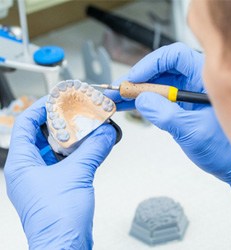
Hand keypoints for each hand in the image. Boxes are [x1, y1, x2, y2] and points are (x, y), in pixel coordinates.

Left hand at [4, 97, 115, 248]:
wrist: (66, 246)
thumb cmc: (58, 219)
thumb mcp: (77, 174)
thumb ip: (93, 149)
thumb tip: (106, 133)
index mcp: (21, 164)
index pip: (25, 125)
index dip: (40, 108)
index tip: (56, 99)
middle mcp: (28, 169)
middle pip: (40, 134)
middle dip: (58, 122)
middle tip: (74, 111)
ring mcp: (41, 178)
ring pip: (53, 148)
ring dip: (69, 137)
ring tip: (83, 126)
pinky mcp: (55, 185)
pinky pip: (63, 161)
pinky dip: (76, 152)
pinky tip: (89, 146)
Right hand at [107, 42, 230, 191]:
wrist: (230, 165)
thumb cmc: (225, 148)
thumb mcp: (194, 132)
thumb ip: (166, 115)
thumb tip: (142, 101)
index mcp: (205, 79)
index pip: (174, 57)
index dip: (151, 64)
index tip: (134, 78)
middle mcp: (193, 83)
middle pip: (160, 71)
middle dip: (137, 81)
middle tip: (118, 90)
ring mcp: (184, 95)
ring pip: (155, 86)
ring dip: (135, 92)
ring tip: (116, 99)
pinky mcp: (177, 107)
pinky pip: (156, 100)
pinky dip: (140, 103)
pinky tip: (127, 106)